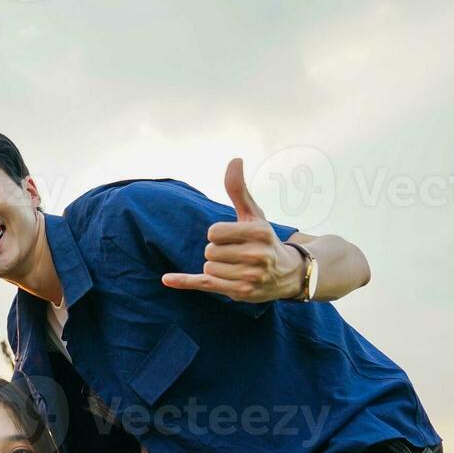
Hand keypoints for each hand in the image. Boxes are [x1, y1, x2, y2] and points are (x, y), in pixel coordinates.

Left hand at [161, 158, 302, 302]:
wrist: (286, 273)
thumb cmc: (264, 239)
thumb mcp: (253, 214)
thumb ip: (239, 190)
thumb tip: (235, 160)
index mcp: (259, 233)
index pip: (214, 233)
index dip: (217, 234)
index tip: (232, 238)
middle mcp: (257, 256)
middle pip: (209, 252)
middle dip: (216, 252)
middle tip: (235, 254)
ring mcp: (249, 277)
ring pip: (207, 268)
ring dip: (215, 267)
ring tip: (235, 267)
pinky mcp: (239, 293)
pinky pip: (203, 284)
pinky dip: (184, 281)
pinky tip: (167, 279)